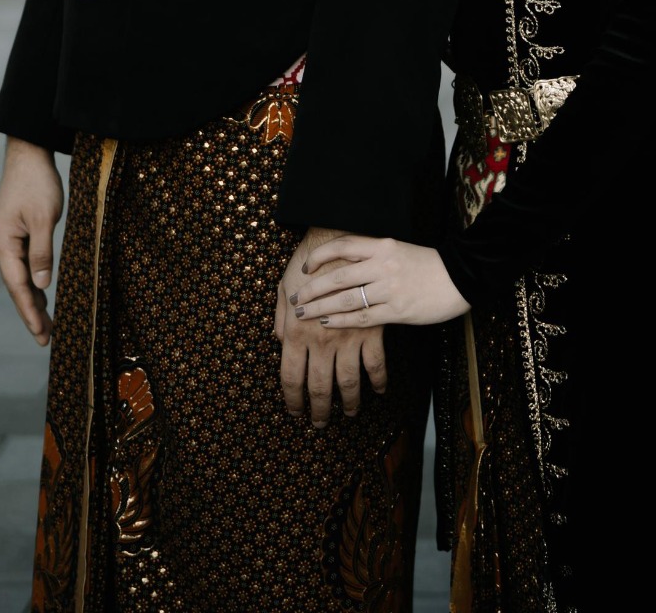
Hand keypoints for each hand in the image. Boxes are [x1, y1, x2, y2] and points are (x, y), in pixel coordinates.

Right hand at [0, 138, 63, 345]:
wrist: (28, 154)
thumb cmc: (37, 183)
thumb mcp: (44, 218)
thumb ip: (42, 252)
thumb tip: (41, 285)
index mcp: (3, 244)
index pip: (17, 286)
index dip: (30, 312)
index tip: (41, 335)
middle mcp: (0, 246)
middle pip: (16, 286)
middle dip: (31, 313)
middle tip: (46, 339)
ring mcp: (6, 240)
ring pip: (20, 277)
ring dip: (32, 299)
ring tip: (46, 325)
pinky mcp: (15, 233)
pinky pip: (23, 264)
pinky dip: (32, 281)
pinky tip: (41, 293)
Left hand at [274, 226, 385, 423]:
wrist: (343, 233)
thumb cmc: (307, 257)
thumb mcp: (283, 285)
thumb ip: (280, 317)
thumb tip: (277, 341)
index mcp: (297, 331)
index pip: (289, 377)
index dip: (291, 400)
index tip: (294, 411)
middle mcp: (321, 338)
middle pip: (318, 386)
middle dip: (317, 410)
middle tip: (318, 423)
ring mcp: (349, 335)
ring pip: (348, 381)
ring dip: (348, 402)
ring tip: (347, 413)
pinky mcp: (374, 327)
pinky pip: (376, 363)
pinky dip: (378, 381)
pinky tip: (377, 391)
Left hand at [293, 235, 469, 331]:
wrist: (459, 278)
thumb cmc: (427, 265)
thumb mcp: (398, 250)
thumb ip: (372, 256)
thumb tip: (342, 264)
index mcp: (383, 245)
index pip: (343, 246)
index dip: (320, 257)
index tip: (305, 268)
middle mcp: (383, 264)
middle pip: (337, 276)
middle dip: (311, 288)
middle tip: (295, 297)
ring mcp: (390, 288)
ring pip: (345, 299)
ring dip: (320, 307)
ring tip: (303, 313)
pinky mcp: (397, 311)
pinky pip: (362, 318)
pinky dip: (341, 321)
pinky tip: (328, 323)